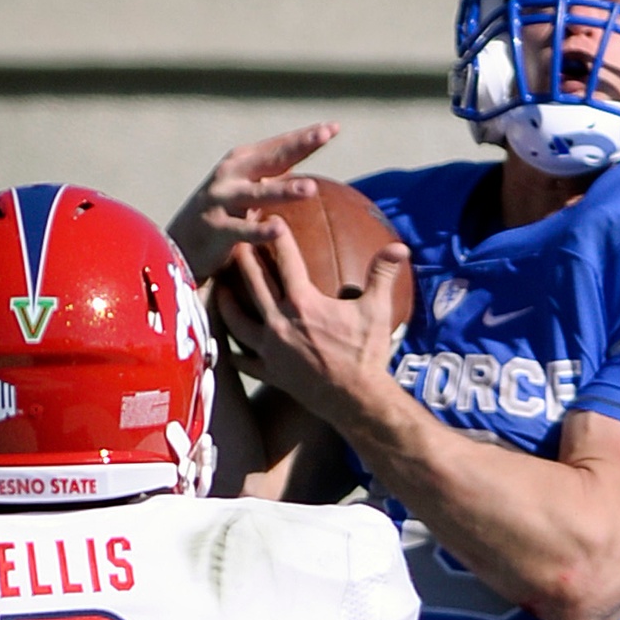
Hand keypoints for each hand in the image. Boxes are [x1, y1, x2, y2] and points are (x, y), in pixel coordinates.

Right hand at [165, 125, 340, 281]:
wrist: (177, 246)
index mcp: (242, 163)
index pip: (280, 147)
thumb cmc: (220, 215)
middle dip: (299, 145)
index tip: (333, 128)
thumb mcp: (245, 191)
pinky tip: (279, 230)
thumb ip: (270, 178)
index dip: (305, 137)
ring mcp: (222, 201)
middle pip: (271, 158)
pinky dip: (259, 231)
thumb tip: (304, 169)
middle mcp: (231, 175)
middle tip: (325, 135)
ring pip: (257, 194)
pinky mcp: (215, 229)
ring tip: (310, 189)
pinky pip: (241, 231)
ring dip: (284, 191)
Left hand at [218, 211, 409, 430]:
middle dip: (242, 259)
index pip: (286, 262)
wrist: (356, 400)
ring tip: (219, 287)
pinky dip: (230, 348)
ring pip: (237, 320)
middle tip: (233, 241)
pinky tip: (223, 339)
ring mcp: (270, 350)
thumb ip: (383, 274)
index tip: (270, 219)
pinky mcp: (268, 373)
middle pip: (253, 284)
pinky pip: (241, 359)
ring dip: (226, 301)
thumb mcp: (378, 310)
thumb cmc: (366, 354)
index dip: (277, 237)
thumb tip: (400, 246)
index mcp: (304, 304)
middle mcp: (280, 324)